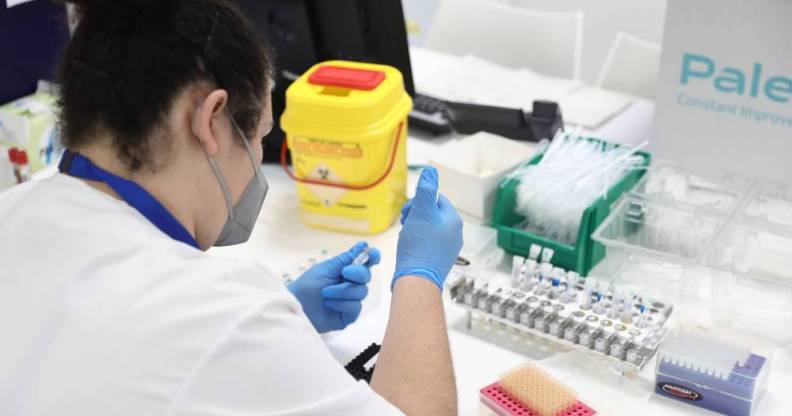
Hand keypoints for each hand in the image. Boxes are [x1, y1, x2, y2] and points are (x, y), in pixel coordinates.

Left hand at [287, 242, 380, 332]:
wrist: (296, 306)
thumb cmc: (307, 286)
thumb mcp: (327, 268)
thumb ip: (346, 259)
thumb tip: (363, 244)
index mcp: (347, 271)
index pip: (366, 263)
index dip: (372, 257)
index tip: (372, 254)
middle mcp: (351, 285)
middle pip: (366, 276)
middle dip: (356, 273)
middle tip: (344, 273)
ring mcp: (351, 300)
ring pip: (361, 292)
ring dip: (342, 291)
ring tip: (325, 293)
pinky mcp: (349, 315)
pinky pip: (355, 307)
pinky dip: (341, 304)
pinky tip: (328, 304)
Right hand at [394, 167, 462, 290]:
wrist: (417, 280)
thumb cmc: (419, 244)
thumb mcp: (421, 211)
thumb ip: (426, 189)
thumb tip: (431, 170)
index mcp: (453, 220)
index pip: (436, 199)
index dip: (419, 202)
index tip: (408, 212)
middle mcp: (455, 233)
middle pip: (432, 214)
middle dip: (416, 215)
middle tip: (405, 223)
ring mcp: (449, 248)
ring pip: (429, 228)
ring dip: (415, 228)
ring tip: (406, 237)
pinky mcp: (440, 260)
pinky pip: (428, 243)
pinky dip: (417, 242)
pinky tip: (409, 248)